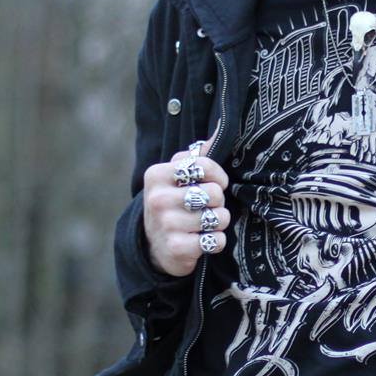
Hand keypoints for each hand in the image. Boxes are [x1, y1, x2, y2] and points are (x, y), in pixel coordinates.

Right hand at [141, 124, 229, 276]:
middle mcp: (158, 198)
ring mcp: (166, 225)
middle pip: (215, 193)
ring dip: (219, 222)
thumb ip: (198, 155)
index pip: (203, 166)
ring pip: (219, 217)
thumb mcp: (177, 176)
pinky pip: (216, 240)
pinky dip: (216, 241)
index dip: (218, 176)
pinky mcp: (177, 248)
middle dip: (217, 202)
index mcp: (157, 175)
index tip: (214, 183)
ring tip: (205, 223)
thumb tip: (222, 126)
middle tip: (205, 207)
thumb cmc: (173, 202)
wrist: (153, 245)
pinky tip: (202, 240)